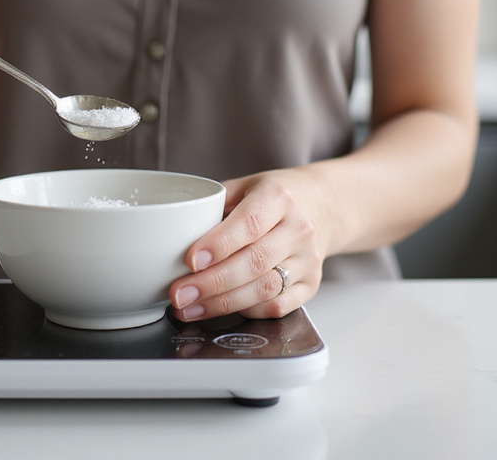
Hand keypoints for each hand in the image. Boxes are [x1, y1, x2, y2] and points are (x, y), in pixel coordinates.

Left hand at [168, 169, 331, 320]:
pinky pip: (278, 307)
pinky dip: (246, 312)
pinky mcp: (311, 285)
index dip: (219, 244)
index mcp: (279, 197)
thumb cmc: (275, 197)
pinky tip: (220, 310)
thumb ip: (213, 207)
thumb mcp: (245, 186)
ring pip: (265, 290)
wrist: (322, 206)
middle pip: (255, 262)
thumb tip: (174, 236)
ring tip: (190, 308)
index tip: (191, 260)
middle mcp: (299, 229)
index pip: (249, 223)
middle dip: (212, 283)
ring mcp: (308, 260)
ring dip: (223, 304)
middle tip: (179, 294)